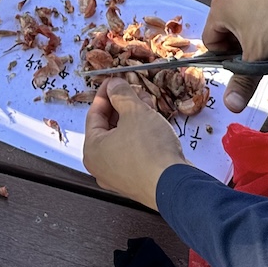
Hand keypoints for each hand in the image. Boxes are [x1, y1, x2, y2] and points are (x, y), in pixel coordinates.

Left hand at [83, 79, 189, 209]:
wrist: (175, 185)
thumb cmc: (150, 151)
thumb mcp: (134, 112)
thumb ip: (121, 94)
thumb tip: (114, 85)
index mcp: (92, 150)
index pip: (94, 113)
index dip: (105, 93)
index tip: (114, 81)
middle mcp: (101, 166)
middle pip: (108, 127)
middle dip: (122, 105)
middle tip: (133, 90)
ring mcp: (119, 176)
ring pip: (123, 138)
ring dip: (134, 118)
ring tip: (147, 103)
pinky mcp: (137, 180)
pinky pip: (134, 151)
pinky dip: (141, 135)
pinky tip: (153, 123)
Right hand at [203, 0, 267, 111]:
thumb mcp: (257, 57)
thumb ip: (242, 82)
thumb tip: (230, 105)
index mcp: (219, 9)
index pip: (210, 42)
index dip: (227, 59)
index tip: (245, 65)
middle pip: (230, 36)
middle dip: (249, 54)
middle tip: (264, 62)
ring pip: (248, 29)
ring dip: (262, 46)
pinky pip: (260, 16)